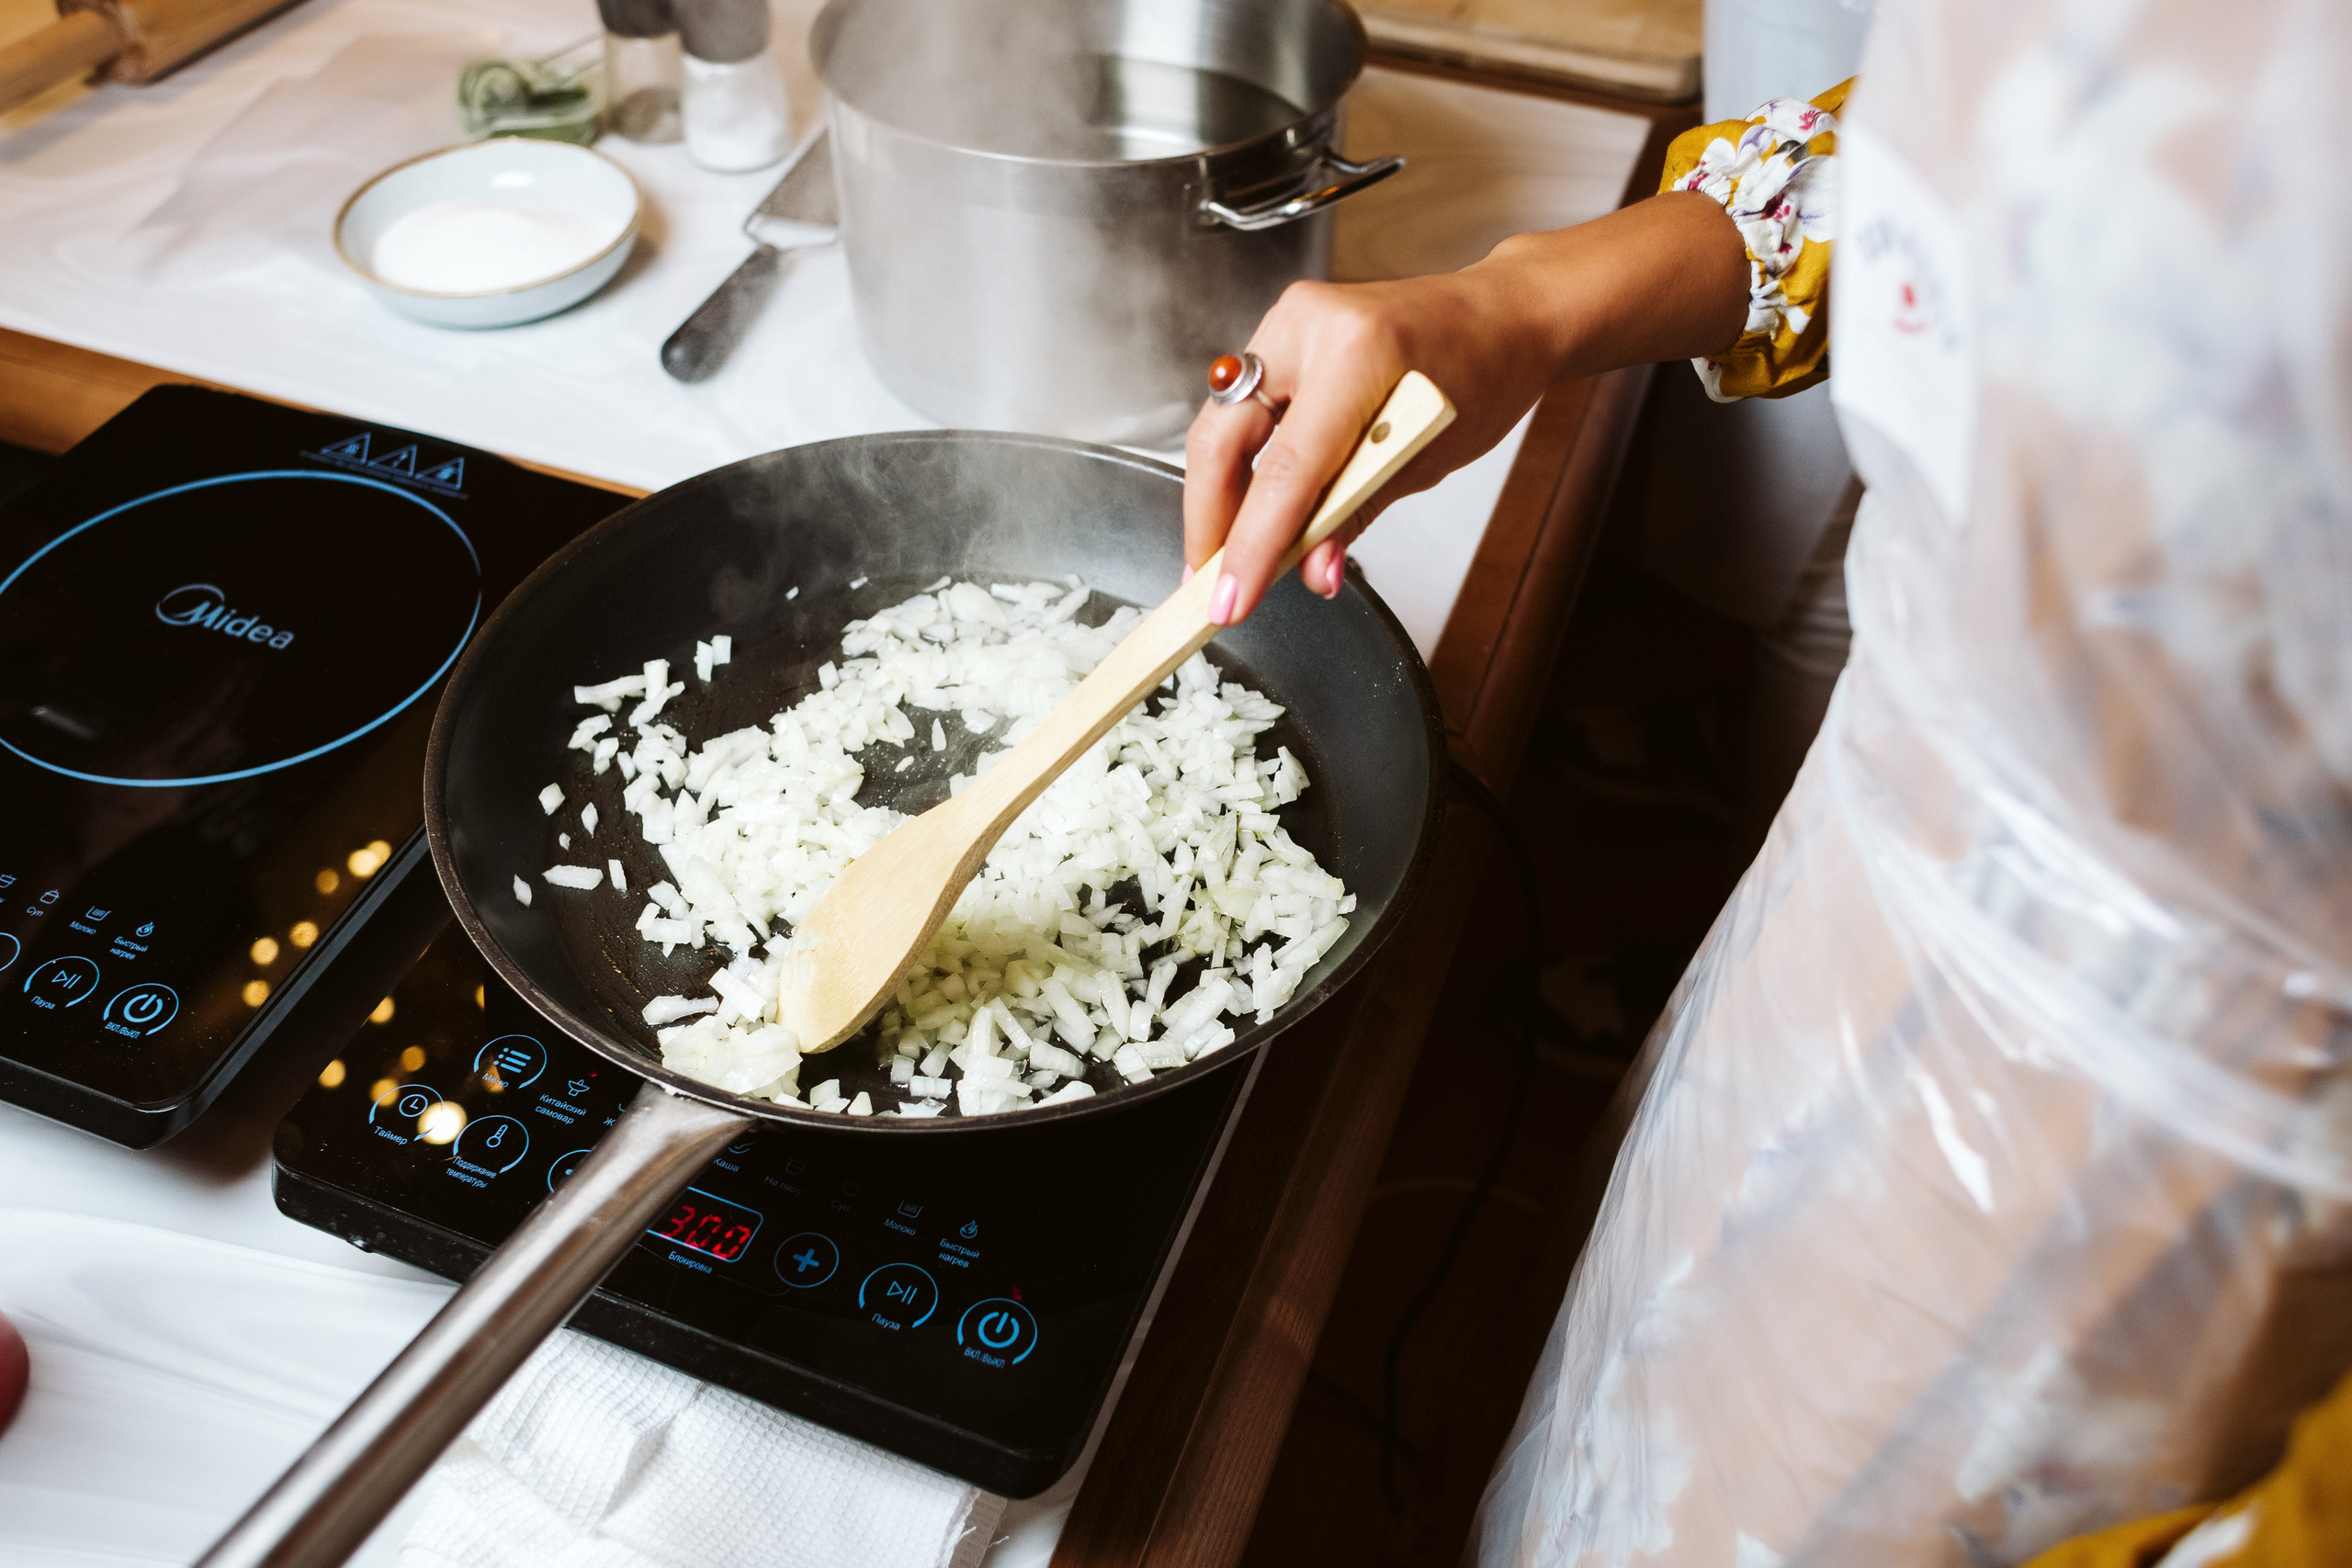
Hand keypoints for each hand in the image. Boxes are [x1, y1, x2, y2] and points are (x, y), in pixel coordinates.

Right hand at [1183, 191, 1748, 623]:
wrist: (1503, 314)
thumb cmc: (1485, 375)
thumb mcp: (1426, 460)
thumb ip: (1356, 513)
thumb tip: (1312, 571)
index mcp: (1358, 354)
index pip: (1286, 469)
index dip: (1251, 544)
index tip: (1229, 600)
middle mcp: (1309, 325)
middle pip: (1222, 438)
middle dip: (1210, 519)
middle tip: (1208, 582)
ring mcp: (1290, 321)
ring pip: (1221, 422)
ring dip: (1220, 493)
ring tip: (1224, 553)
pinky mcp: (1283, 330)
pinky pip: (1242, 406)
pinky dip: (1243, 460)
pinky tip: (1248, 504)